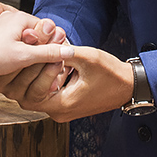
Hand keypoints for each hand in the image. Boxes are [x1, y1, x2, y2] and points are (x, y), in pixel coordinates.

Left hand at [0, 1, 71, 76]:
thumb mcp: (24, 57)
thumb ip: (48, 53)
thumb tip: (69, 51)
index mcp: (21, 17)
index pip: (48, 30)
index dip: (52, 46)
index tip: (54, 62)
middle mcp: (12, 17)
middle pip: (36, 35)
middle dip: (40, 51)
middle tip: (44, 68)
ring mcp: (3, 25)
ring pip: (24, 40)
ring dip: (29, 54)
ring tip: (29, 69)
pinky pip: (13, 43)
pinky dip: (17, 54)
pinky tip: (16, 66)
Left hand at [0, 45, 132, 122]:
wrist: (128, 86)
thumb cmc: (112, 74)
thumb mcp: (89, 58)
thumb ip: (66, 51)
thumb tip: (45, 43)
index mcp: (64, 105)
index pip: (33, 92)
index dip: (33, 71)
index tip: (39, 54)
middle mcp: (59, 113)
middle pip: (29, 97)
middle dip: (30, 74)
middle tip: (33, 54)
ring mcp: (61, 111)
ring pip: (35, 96)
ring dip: (35, 76)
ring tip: (39, 57)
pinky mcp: (64, 105)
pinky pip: (44, 95)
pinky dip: (43, 80)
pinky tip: (46, 63)